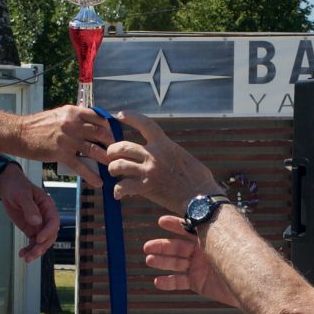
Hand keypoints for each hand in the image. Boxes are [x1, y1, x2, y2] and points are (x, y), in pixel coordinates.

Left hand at [0, 166, 58, 261]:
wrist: (7, 187)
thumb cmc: (17, 186)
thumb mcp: (22, 195)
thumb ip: (29, 207)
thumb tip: (37, 222)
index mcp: (48, 207)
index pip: (53, 222)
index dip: (48, 232)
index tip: (38, 239)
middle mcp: (46, 217)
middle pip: (49, 235)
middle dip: (42, 246)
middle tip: (32, 254)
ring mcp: (39, 225)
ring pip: (42, 242)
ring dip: (35, 251)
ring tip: (26, 258)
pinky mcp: (31, 229)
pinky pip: (33, 242)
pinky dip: (29, 249)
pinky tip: (22, 254)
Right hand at [15, 103, 112, 170]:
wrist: (19, 133)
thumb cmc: (37, 125)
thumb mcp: (59, 115)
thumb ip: (74, 118)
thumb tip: (90, 124)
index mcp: (74, 112)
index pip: (99, 118)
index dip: (110, 128)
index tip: (115, 136)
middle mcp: (73, 124)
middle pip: (101, 134)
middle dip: (112, 144)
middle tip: (118, 153)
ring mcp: (68, 139)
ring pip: (94, 150)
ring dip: (106, 160)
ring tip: (113, 168)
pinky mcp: (61, 153)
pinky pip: (80, 166)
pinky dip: (91, 175)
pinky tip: (98, 182)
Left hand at [102, 110, 217, 212]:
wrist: (201, 198)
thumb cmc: (198, 180)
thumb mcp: (184, 157)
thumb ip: (170, 152)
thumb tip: (165, 152)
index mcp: (165, 144)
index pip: (145, 124)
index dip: (131, 117)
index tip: (120, 115)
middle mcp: (154, 155)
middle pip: (123, 146)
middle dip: (112, 151)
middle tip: (111, 156)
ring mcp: (149, 171)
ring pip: (118, 165)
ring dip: (113, 169)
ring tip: (114, 173)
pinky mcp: (147, 188)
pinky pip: (123, 186)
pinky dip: (118, 191)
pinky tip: (119, 194)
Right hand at [144, 215, 237, 307]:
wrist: (248, 283)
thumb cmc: (236, 256)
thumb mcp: (219, 239)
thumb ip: (205, 228)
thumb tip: (195, 209)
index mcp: (207, 238)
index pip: (187, 228)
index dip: (174, 225)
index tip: (160, 222)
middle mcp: (201, 252)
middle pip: (177, 247)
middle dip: (162, 247)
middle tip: (147, 247)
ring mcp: (198, 268)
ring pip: (176, 264)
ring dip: (162, 262)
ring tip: (149, 260)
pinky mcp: (198, 283)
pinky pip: (179, 282)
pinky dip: (168, 282)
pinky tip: (157, 281)